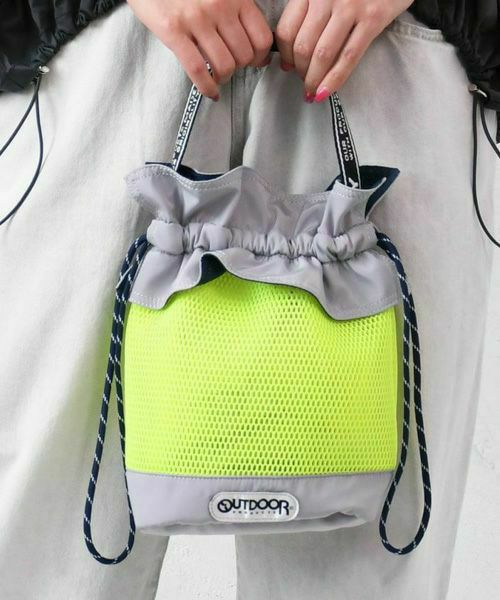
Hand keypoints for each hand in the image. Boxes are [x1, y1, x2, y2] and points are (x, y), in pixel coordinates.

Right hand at [126, 0, 273, 100]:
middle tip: (230, 66)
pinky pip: (198, 70)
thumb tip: (255, 48)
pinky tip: (210, 92)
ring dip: (223, 78)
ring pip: (225, 66)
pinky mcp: (173, 31)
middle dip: (239, 68)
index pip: (262, 38)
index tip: (254, 61)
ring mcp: (196, 19)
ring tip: (218, 76)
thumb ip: (237, 11)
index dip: (260, 57)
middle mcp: (219, 6)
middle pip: (244, 56)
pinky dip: (207, 88)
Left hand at [274, 0, 412, 101]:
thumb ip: (309, 13)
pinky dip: (334, 80)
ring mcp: (349, 7)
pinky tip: (325, 93)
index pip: (286, 30)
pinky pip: (348, 57)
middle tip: (305, 82)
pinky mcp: (372, 18)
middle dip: (301, 72)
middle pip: (303, 46)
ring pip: (323, 54)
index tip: (288, 68)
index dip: (285, 56)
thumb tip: (292, 55)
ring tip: (314, 91)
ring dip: (314, 80)